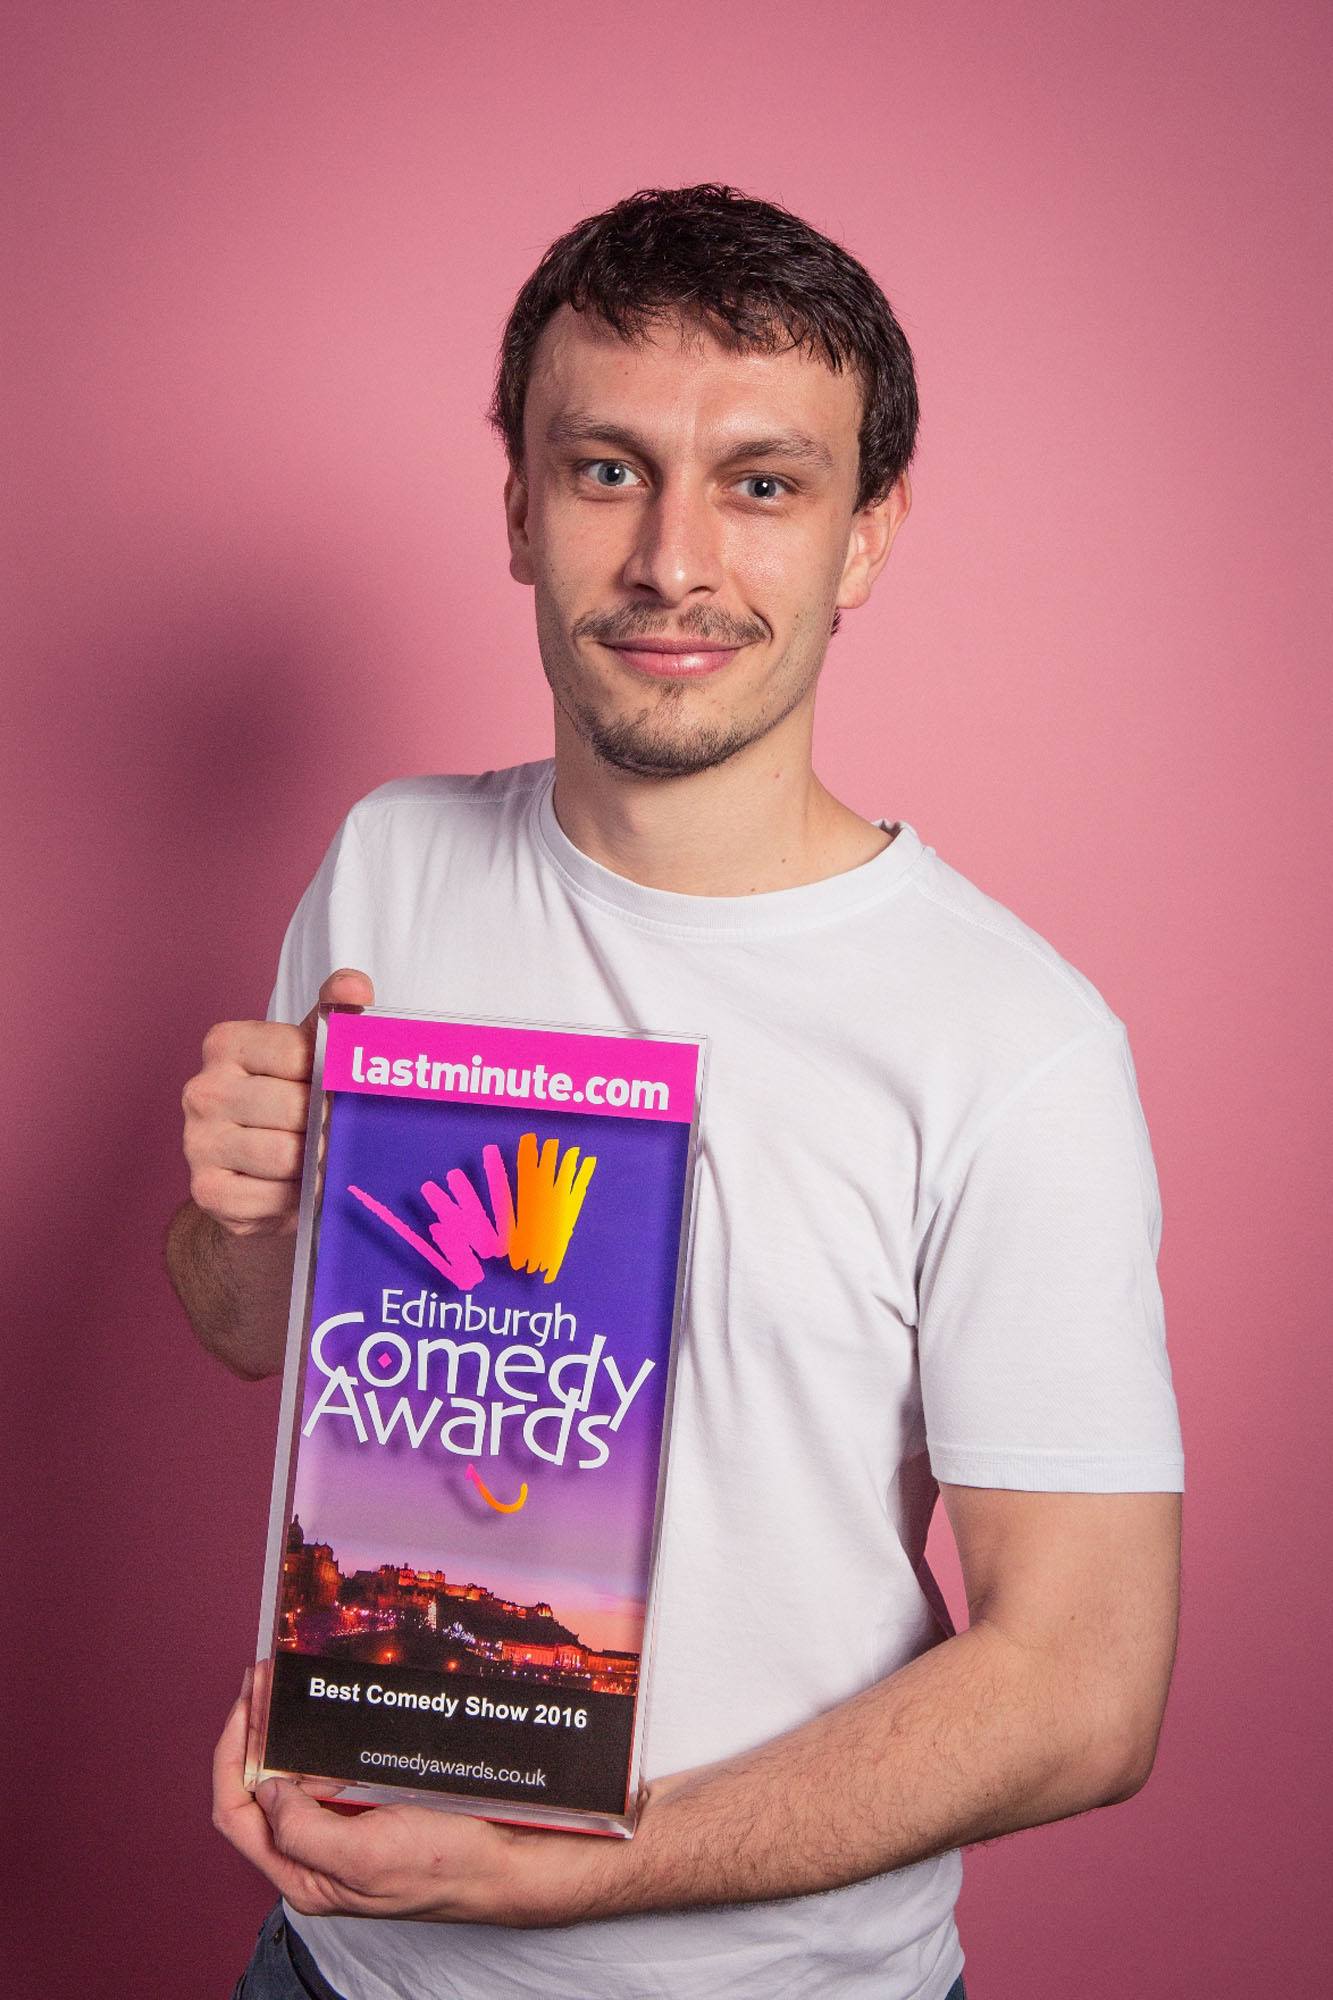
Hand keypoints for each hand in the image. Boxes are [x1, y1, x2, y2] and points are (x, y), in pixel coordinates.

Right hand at [181, 968, 373, 1237]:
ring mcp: (197, 1142)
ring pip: (284, 1156)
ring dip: (314, 1164)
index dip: (331, 1078)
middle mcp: (203, 1089)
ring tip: (321, 1159)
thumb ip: (336, 1016)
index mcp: (226, 1043)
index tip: (338, 1089)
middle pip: (294, 1108)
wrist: (260, 1176)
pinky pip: (270, 1198)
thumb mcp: (314, 1053)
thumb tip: (353, 984)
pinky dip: (295, 1198)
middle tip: (340, 1133)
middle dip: (326, 1125)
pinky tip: (297, 1188)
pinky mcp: (206, 1191)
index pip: (299, 1055)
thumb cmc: (292, 1102)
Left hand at [212, 1675, 620, 1926]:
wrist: (507, 1859)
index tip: (246, 1705)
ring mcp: (340, 1827)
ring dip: (281, 1728)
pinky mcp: (366, 1805)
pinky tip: (318, 1708)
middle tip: (259, 1677)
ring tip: (279, 1682)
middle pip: (257, 1788)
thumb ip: (304, 1829)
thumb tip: (269, 1786)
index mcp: (303, 1874)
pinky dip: (314, 1734)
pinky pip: (326, 1766)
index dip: (233, 1755)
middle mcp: (313, 1853)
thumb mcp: (366, 1857)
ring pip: (290, 1772)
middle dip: (252, 1731)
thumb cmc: (445, 1865)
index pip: (238, 1813)